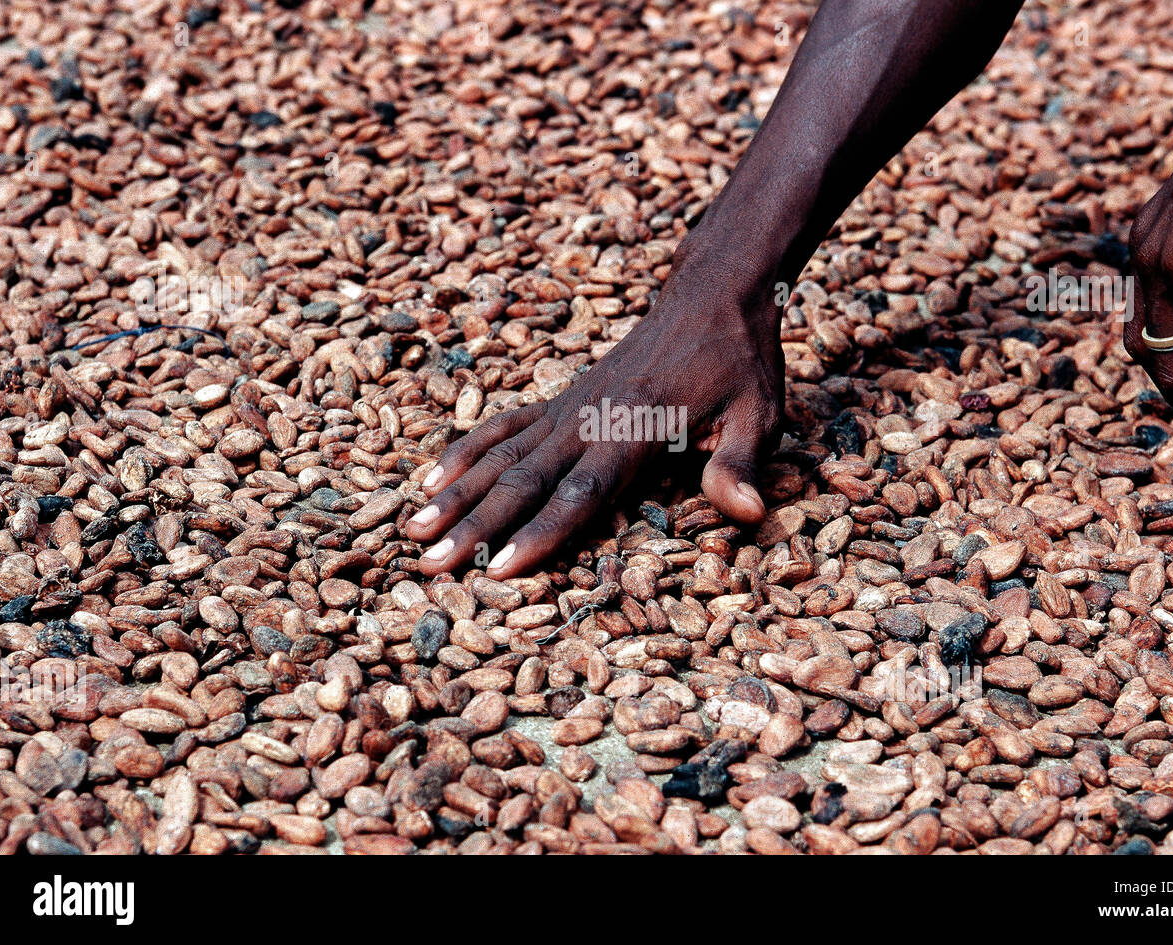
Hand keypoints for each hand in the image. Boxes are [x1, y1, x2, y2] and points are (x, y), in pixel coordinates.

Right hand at [406, 251, 783, 578]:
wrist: (712, 296)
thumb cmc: (739, 361)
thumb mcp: (758, 413)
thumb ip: (740, 464)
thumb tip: (751, 515)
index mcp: (634, 428)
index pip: (580, 492)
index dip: (539, 533)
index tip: (499, 569)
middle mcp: (589, 418)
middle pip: (523, 479)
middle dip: (476, 525)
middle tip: (431, 563)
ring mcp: (569, 407)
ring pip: (501, 454)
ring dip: (457, 493)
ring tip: (414, 528)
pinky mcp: (562, 399)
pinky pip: (503, 426)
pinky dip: (467, 451)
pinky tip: (432, 478)